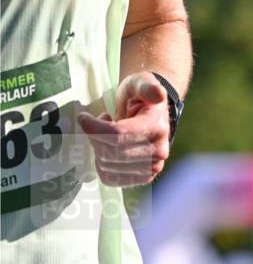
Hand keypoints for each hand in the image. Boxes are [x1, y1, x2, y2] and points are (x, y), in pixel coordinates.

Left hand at [77, 71, 170, 186]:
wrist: (150, 115)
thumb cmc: (140, 98)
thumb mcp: (141, 84)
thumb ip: (147, 87)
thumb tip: (158, 94)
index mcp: (156, 127)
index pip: (118, 135)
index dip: (95, 127)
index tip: (83, 118)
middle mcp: (158, 152)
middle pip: (110, 152)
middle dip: (95, 137)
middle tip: (96, 123)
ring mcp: (152, 168)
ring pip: (107, 166)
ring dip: (99, 149)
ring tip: (105, 135)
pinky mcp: (143, 178)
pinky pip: (111, 179)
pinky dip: (101, 165)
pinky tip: (107, 150)